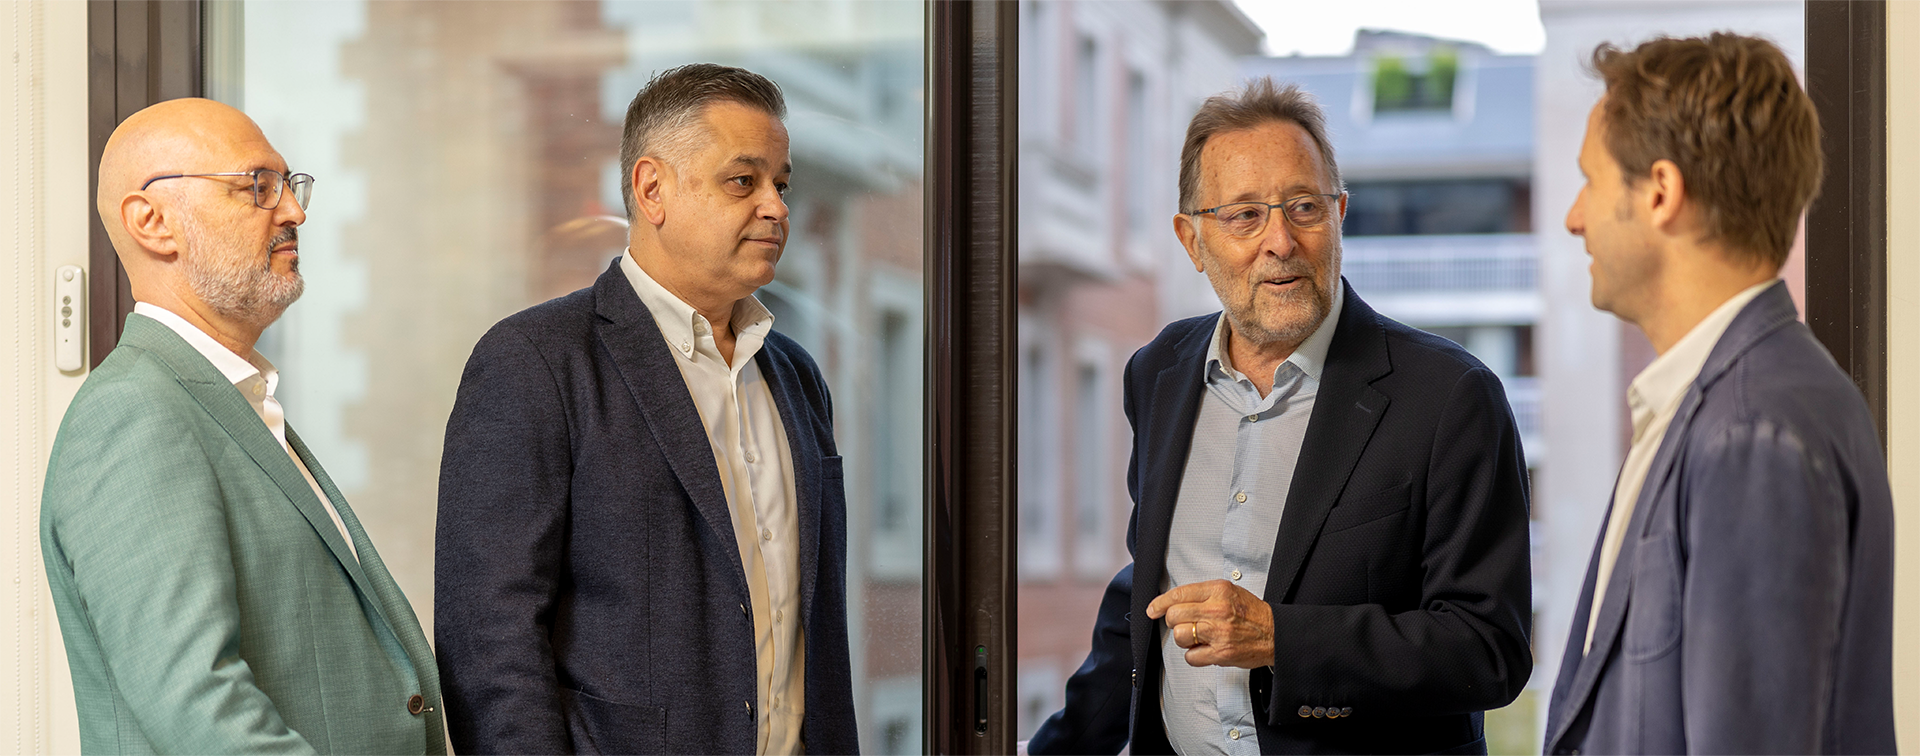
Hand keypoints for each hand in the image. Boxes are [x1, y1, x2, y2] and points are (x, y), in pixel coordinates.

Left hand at [1146, 579, 1273, 668]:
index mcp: (1218, 591)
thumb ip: (1203, 594)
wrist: (1275, 633)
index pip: (1178, 594)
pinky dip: (1194, 655)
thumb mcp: (1230, 591)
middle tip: (1185, 624)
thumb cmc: (1252, 613)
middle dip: (1174, 621)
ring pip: (1180, 636)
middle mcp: (1217, 610)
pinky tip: (1205, 649)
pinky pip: (1191, 657)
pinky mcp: (1220, 653)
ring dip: (1185, 639)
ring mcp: (1218, 633)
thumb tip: (1174, 601)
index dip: (1160, 603)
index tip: (1153, 609)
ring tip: (1198, 637)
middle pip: (1174, 616)